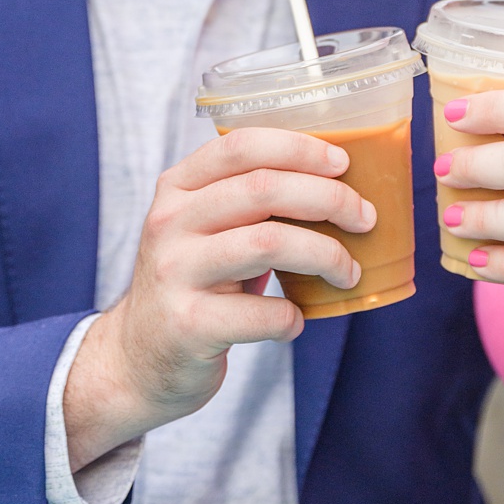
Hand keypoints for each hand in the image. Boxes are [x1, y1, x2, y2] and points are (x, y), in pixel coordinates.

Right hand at [63, 128, 373, 467]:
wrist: (138, 358)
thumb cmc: (194, 285)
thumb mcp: (202, 230)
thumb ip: (246, 202)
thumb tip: (338, 183)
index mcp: (175, 188)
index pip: (239, 146)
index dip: (298, 148)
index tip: (343, 164)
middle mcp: (169, 222)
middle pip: (263, 188)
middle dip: (330, 198)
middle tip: (365, 218)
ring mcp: (174, 273)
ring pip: (269, 243)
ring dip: (326, 255)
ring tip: (348, 272)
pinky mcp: (188, 324)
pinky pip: (264, 313)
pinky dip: (294, 316)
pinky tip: (295, 320)